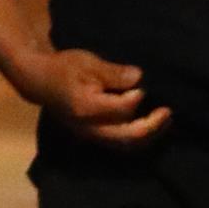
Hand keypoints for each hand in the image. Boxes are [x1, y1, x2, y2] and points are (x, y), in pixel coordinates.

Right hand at [29, 50, 166, 146]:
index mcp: (87, 108)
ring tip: (164, 120)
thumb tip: (139, 79)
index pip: (122, 109)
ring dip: (148, 135)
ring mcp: (90, 136)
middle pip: (128, 136)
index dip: (137, 96)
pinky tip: (149, 125)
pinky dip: (137, 136)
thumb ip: (114, 73)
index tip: (142, 82)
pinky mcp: (93, 136)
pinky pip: (119, 143)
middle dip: (152, 126)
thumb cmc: (64, 67)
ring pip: (125, 144)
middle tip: (168, 112)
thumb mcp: (88, 62)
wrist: (40, 81)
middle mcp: (89, 128)